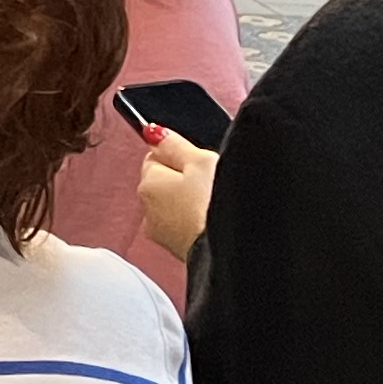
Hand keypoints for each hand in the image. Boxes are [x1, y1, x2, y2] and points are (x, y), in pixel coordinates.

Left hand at [135, 130, 217, 264]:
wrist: (234, 251)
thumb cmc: (217, 207)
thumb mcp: (202, 162)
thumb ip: (176, 145)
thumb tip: (153, 132)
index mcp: (148, 184)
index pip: (155, 157)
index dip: (181, 157)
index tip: (200, 163)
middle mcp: (148, 211)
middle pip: (166, 183)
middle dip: (187, 181)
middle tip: (212, 184)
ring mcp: (163, 234)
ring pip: (178, 206)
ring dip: (193, 203)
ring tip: (217, 206)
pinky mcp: (179, 250)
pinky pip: (187, 226)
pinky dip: (199, 223)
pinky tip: (215, 224)